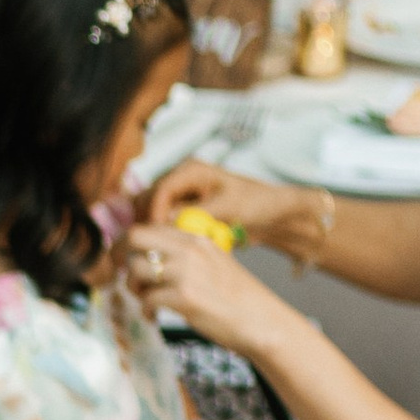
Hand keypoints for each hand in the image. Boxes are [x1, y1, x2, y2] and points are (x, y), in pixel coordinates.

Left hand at [120, 224, 293, 359]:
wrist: (261, 320)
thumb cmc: (237, 297)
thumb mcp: (212, 262)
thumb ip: (184, 255)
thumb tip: (150, 258)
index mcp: (196, 238)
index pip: (149, 226)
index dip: (130, 244)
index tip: (128, 260)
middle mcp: (189, 250)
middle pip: (134, 238)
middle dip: (122, 258)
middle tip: (129, 277)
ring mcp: (186, 272)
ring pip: (135, 270)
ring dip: (134, 288)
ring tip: (147, 301)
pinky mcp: (184, 298)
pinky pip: (147, 299)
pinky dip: (146, 311)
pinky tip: (154, 316)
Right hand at [136, 160, 291, 241]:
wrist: (271, 215)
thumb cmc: (256, 203)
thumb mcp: (226, 207)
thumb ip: (195, 213)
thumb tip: (165, 222)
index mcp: (191, 170)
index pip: (161, 189)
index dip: (155, 211)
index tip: (156, 233)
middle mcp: (181, 181)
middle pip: (150, 200)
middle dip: (148, 221)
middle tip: (152, 244)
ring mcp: (181, 198)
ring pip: (153, 214)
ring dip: (154, 230)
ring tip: (158, 249)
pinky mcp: (183, 214)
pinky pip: (164, 225)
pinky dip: (163, 236)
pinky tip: (167, 249)